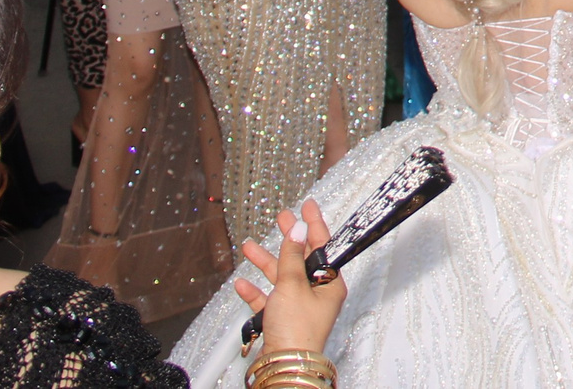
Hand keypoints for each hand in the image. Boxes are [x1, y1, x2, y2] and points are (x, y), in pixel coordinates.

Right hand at [236, 201, 345, 355]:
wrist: (284, 366)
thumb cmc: (296, 330)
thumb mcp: (292, 285)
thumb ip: (292, 256)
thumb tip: (298, 230)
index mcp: (329, 283)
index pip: (323, 245)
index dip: (314, 223)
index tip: (308, 205)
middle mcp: (317, 294)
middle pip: (301, 259)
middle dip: (288, 240)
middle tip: (282, 218)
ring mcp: (299, 307)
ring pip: (282, 278)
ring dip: (265, 263)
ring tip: (249, 247)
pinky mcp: (282, 320)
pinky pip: (269, 300)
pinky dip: (256, 291)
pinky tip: (243, 283)